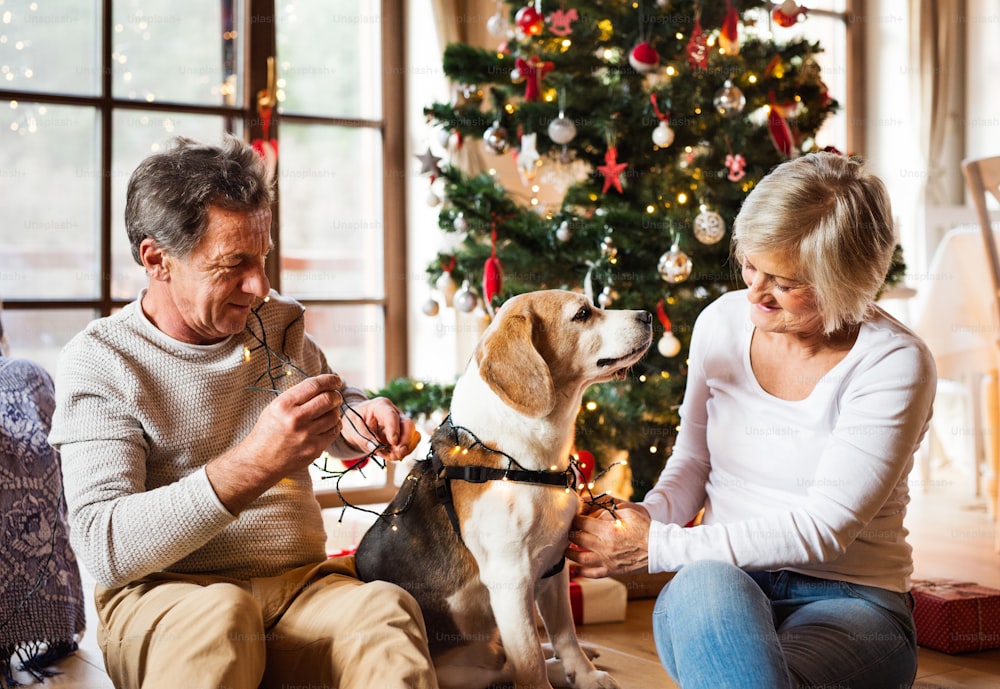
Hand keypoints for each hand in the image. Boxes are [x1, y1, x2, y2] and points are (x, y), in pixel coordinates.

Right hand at [207, 373, 345, 512]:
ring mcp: (306, 435)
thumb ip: (297, 396)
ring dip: (335, 410)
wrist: (259, 462)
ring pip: (334, 415)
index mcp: (283, 405)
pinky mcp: (314, 449)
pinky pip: (334, 431)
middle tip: (335, 396)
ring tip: (329, 411)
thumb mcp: (275, 408)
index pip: (314, 385)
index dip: (329, 380)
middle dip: (336, 395)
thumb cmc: (267, 432)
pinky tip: (328, 424)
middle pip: (328, 399)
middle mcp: (295, 419)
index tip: (336, 380)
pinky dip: (334, 425)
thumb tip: (324, 386)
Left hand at [339, 397, 420, 461]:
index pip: (391, 415)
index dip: (394, 429)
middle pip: (408, 424)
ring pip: (413, 435)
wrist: (356, 424)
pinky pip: (411, 443)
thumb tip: (375, 448)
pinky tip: (392, 455)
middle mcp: (395, 413)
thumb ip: (362, 439)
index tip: (393, 442)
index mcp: (380, 406)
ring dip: (405, 449)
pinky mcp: (403, 434)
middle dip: (405, 441)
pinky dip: (404, 452)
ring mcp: (401, 424)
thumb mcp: (351, 428)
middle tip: (397, 453)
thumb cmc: (354, 422)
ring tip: (391, 456)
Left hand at [565, 503, 651, 577]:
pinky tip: (575, 569)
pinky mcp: (612, 570)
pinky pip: (592, 574)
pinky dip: (581, 572)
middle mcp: (604, 546)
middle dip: (570, 533)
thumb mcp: (627, 513)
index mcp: (608, 530)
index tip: (572, 518)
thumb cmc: (644, 528)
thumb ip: (608, 512)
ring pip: (580, 558)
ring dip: (569, 553)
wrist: (658, 548)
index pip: (581, 523)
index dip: (574, 519)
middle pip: (577, 539)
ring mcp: (607, 560)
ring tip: (566, 549)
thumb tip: (594, 513)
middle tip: (567, 531)